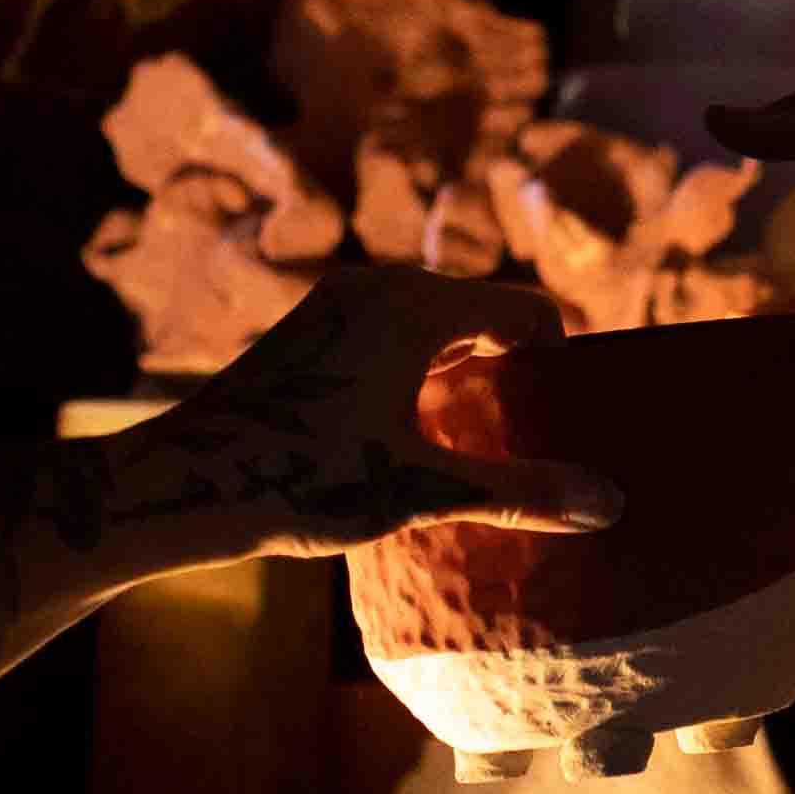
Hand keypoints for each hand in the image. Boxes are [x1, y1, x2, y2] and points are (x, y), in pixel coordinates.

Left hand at [113, 266, 618, 561]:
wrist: (184, 484)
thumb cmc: (303, 480)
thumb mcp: (422, 490)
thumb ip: (519, 493)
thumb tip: (610, 505)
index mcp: (416, 305)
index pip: (525, 310)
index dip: (559, 361)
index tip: (570, 416)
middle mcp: (377, 288)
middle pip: (479, 313)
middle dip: (513, 368)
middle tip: (537, 436)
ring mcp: (335, 307)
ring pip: (431, 326)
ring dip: (463, 373)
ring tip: (482, 443)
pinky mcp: (306, 335)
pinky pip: (388, 338)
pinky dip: (418, 374)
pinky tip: (414, 438)